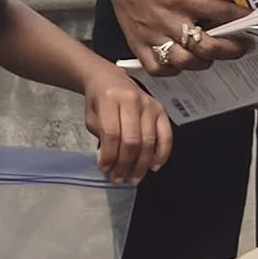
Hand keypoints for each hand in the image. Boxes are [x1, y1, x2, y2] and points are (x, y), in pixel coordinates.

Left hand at [82, 63, 172, 182]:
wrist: (110, 79)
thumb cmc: (99, 100)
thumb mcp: (91, 116)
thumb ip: (100, 136)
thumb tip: (109, 162)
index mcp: (110, 98)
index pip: (111, 132)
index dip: (109, 155)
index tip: (105, 169)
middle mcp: (132, 100)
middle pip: (132, 139)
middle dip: (125, 164)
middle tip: (118, 179)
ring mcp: (150, 104)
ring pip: (149, 141)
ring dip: (141, 164)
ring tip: (133, 178)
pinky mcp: (161, 110)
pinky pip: (166, 136)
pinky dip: (162, 154)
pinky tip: (154, 166)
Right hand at [100, 0, 246, 73]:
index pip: (219, 14)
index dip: (241, 19)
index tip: (253, 21)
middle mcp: (167, 20)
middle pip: (206, 47)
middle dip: (231, 49)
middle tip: (243, 46)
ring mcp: (151, 35)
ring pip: (185, 62)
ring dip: (204, 62)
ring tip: (212, 55)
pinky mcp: (137, 44)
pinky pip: (158, 69)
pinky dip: (173, 70)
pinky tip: (182, 62)